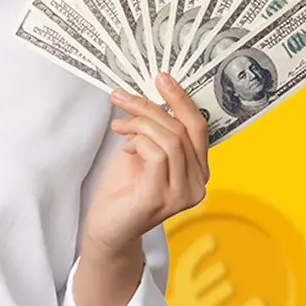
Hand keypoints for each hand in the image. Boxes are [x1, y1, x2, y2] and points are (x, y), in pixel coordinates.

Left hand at [84, 72, 210, 256]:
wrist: (106, 226)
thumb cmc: (123, 189)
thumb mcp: (142, 151)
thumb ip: (155, 131)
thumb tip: (152, 98)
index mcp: (196, 171)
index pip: (198, 128)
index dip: (182, 101)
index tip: (162, 79)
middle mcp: (196, 184)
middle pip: (184, 130)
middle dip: (153, 107)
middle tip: (124, 96)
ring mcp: (182, 194)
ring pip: (170, 139)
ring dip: (140, 122)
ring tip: (119, 123)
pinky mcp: (162, 197)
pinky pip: (156, 154)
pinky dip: (138, 140)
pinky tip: (124, 143)